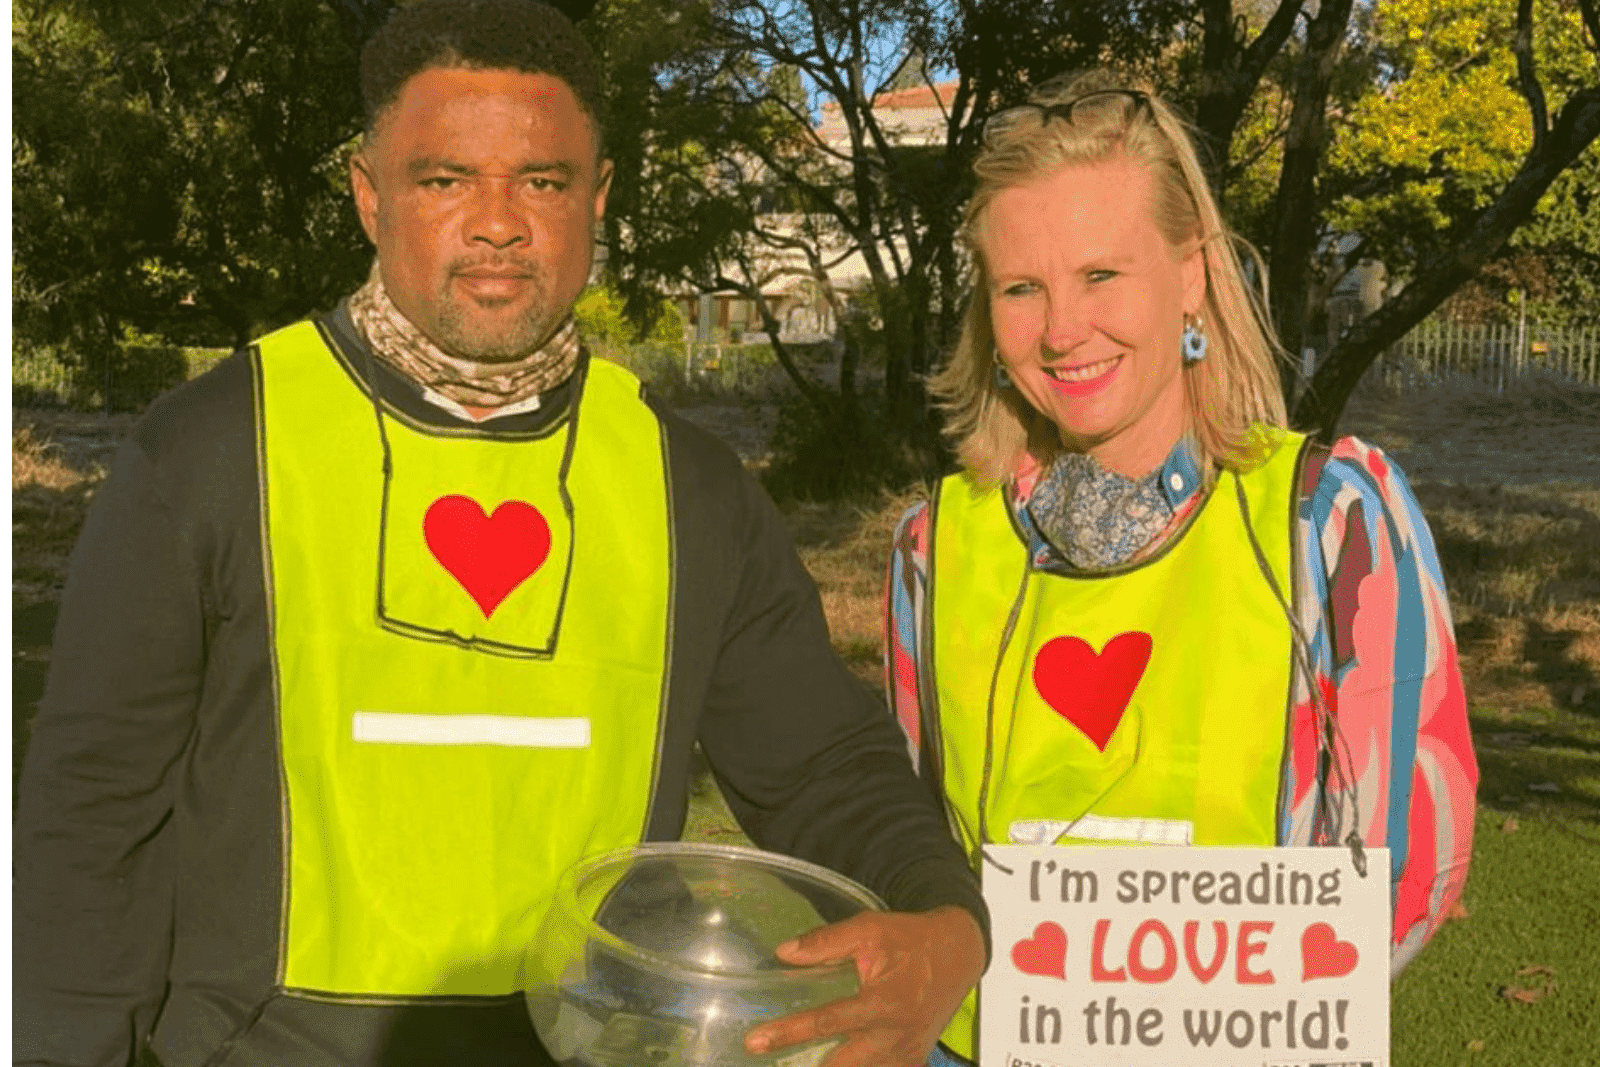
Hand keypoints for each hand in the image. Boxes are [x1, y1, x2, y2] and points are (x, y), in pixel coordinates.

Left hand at [744, 905, 984, 1066]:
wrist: (959, 954)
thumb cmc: (912, 939)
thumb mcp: (870, 929)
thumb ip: (826, 942)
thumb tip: (784, 953)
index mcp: (883, 1002)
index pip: (827, 1022)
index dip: (788, 1033)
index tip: (755, 1042)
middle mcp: (894, 1036)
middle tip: (773, 1062)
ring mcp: (905, 1054)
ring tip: (799, 1062)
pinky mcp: (912, 1061)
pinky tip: (838, 1060)